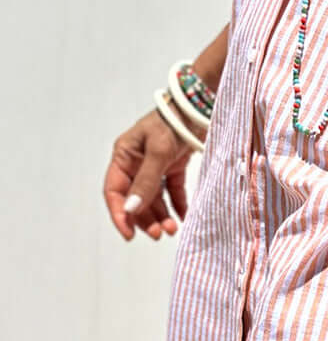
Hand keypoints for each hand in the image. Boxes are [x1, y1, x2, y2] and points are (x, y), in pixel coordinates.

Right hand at [104, 107, 192, 240]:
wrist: (200, 106)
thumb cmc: (174, 122)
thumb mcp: (158, 152)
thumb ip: (146, 182)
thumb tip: (131, 209)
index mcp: (124, 156)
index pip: (115, 191)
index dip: (120, 214)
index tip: (129, 234)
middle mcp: (137, 162)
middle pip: (135, 199)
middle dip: (146, 218)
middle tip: (160, 234)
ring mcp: (156, 165)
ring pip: (154, 198)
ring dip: (162, 215)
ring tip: (173, 229)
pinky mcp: (174, 166)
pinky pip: (173, 191)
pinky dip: (178, 205)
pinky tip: (184, 218)